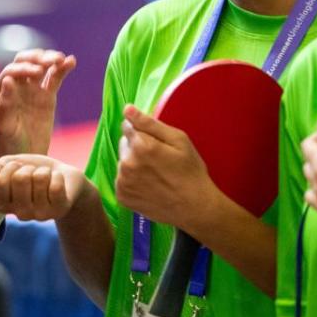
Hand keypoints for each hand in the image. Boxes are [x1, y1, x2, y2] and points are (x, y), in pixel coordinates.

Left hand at [0, 49, 76, 157]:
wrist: (23, 158)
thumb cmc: (7, 144)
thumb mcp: (4, 127)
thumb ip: (5, 104)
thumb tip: (9, 80)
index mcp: (0, 91)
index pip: (11, 72)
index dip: (23, 69)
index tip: (36, 73)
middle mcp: (15, 86)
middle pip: (25, 62)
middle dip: (36, 58)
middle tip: (49, 61)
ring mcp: (32, 89)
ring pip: (41, 67)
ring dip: (50, 59)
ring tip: (60, 59)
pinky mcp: (47, 95)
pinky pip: (54, 79)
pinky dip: (62, 69)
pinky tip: (71, 62)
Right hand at [0, 153, 88, 220]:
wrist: (60, 175)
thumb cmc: (30, 171)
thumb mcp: (9, 166)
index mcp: (3, 205)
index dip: (10, 167)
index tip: (17, 168)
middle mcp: (20, 214)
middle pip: (20, 179)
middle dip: (29, 168)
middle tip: (33, 174)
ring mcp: (40, 215)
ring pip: (40, 178)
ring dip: (44, 171)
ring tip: (45, 178)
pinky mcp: (59, 210)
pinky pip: (56, 185)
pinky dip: (57, 176)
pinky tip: (57, 181)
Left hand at [115, 105, 215, 229]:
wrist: (195, 207)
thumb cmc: (190, 171)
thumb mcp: (178, 140)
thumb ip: (149, 123)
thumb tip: (127, 109)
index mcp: (140, 146)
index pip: (127, 126)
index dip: (143, 132)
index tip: (157, 142)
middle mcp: (126, 164)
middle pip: (124, 144)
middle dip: (137, 147)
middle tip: (159, 159)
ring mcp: (122, 182)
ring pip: (123, 162)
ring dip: (134, 164)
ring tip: (156, 175)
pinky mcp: (122, 197)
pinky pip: (122, 180)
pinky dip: (132, 181)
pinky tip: (150, 186)